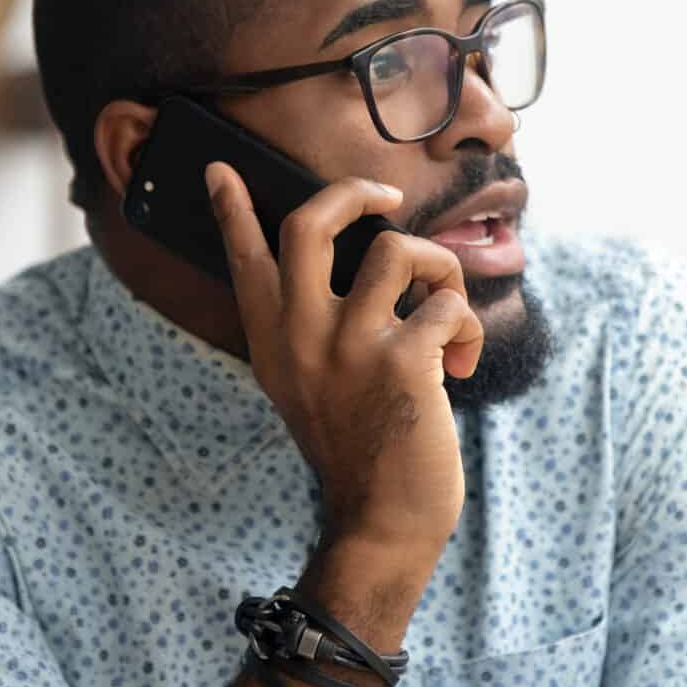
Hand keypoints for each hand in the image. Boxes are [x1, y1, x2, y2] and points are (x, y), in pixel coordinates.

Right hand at [205, 162, 482, 552]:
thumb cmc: (353, 441)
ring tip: (444, 305)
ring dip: (440, 267)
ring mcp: (348, 345)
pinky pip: (447, 303)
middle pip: (310, 223)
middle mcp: (300, 333)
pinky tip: (461, 361)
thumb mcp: (305, 383)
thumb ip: (305, 327)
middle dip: (354, 193)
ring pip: (399, 250)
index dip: (232, 208)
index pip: (244, 258)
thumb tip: (346, 265)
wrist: (383, 518)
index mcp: (272, 337)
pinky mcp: (402, 361)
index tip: (220, 169)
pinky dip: (466, 325)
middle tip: (384, 196)